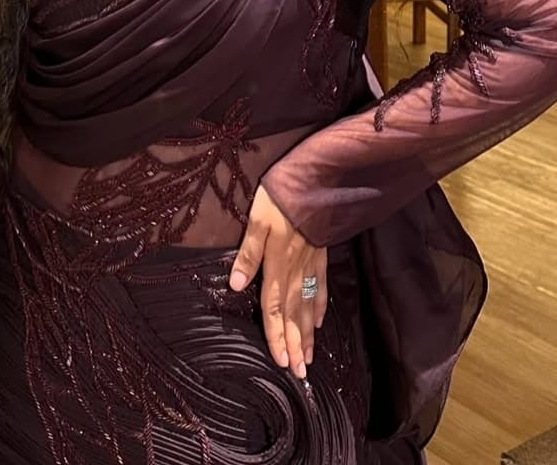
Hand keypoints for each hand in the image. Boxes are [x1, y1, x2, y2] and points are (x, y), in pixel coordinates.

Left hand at [229, 185, 327, 379]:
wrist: (316, 183)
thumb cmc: (281, 199)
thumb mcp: (258, 220)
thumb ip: (248, 253)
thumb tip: (236, 285)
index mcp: (278, 265)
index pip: (274, 308)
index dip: (275, 336)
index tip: (281, 363)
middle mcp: (296, 271)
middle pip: (293, 315)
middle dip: (295, 345)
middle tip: (300, 373)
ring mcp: (310, 265)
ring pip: (308, 306)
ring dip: (307, 333)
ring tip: (309, 357)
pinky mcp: (320, 254)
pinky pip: (320, 287)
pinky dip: (319, 306)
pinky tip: (319, 321)